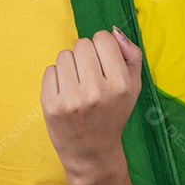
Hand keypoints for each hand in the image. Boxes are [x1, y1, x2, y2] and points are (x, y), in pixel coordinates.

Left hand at [40, 26, 143, 183]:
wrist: (92, 153)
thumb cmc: (113, 114)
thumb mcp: (133, 88)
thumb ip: (132, 55)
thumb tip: (114, 31)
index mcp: (119, 85)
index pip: (103, 38)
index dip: (103, 47)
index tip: (103, 63)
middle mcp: (96, 92)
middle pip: (82, 44)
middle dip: (85, 56)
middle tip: (90, 77)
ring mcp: (71, 99)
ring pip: (64, 55)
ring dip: (70, 66)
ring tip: (78, 87)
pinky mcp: (50, 105)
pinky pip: (50, 70)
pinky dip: (56, 79)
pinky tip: (66, 95)